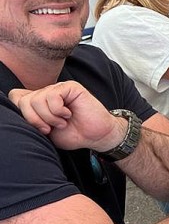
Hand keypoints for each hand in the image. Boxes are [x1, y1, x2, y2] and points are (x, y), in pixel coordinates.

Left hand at [9, 81, 123, 151]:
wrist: (95, 136)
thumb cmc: (74, 134)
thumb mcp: (45, 131)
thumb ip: (30, 118)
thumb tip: (18, 101)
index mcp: (39, 102)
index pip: (16, 97)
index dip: (23, 114)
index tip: (39, 128)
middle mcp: (47, 93)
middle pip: (24, 100)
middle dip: (35, 119)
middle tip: (49, 128)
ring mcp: (59, 89)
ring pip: (37, 99)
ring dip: (49, 117)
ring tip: (62, 122)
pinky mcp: (71, 87)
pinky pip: (52, 96)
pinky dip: (58, 110)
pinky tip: (68, 114)